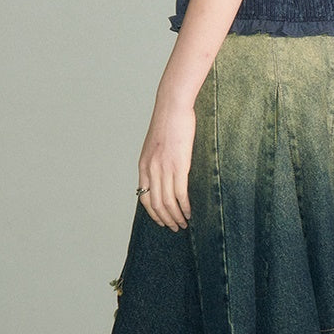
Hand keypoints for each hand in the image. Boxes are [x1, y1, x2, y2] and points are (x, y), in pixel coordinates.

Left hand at [137, 93, 195, 231]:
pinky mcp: (178, 166)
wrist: (173, 106)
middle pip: (156, 205)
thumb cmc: (168, 121)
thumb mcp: (156, 144)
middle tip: (175, 228)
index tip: (162, 220)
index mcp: (143, 165)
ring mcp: (164, 169)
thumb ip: (157, 159)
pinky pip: (180, 194)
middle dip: (166, 220)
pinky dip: (184, 207)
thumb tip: (165, 171)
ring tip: (184, 224)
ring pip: (168, 202)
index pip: (145, 198)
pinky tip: (189, 212)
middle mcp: (151, 170)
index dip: (154, 213)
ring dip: (176, 217)